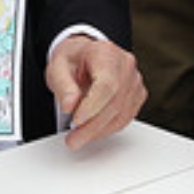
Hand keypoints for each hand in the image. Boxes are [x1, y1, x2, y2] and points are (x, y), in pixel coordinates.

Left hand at [46, 35, 146, 149]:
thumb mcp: (57, 67)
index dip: (93, 106)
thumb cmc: (73, 60)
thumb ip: (63, 86)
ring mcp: (134, 81)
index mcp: (106, 53)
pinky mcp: (136, 95)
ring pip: (121, 114)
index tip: (76, 121)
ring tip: (78, 139)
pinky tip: (91, 132)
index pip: (106, 84)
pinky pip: (125, 117)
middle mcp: (125, 66)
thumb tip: (69, 106)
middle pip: (115, 102)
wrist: (84, 55)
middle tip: (73, 140)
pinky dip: (107, 129)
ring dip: (98, 131)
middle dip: (92, 126)